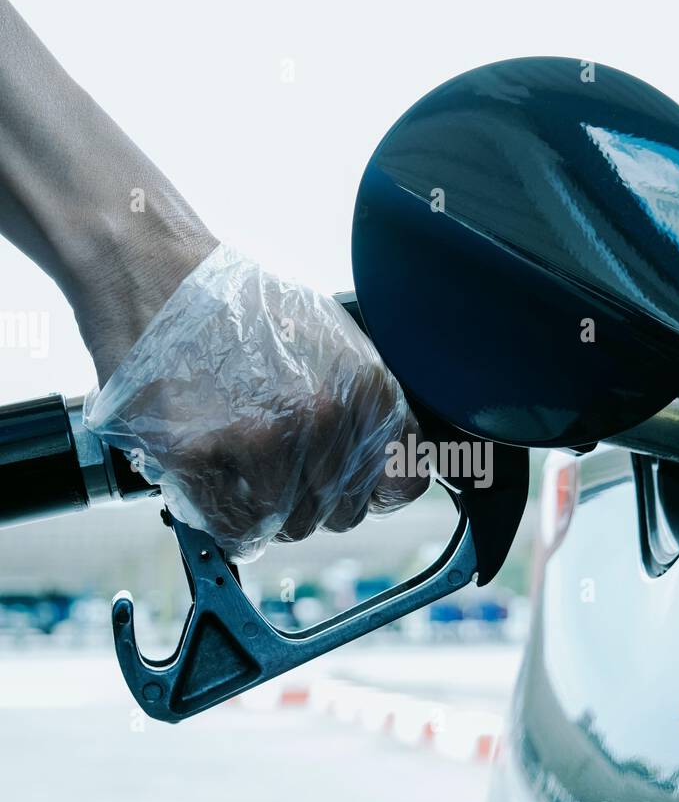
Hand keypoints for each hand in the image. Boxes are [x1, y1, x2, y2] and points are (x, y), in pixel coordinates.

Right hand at [85, 246, 426, 558]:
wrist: (154, 272)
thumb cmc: (240, 308)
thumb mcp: (332, 341)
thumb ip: (368, 407)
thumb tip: (395, 469)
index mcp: (366, 387)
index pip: (402, 484)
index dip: (371, 491)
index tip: (347, 486)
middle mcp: (324, 416)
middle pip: (341, 514)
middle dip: (312, 499)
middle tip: (275, 464)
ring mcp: (261, 438)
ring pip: (287, 527)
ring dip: (264, 510)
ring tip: (239, 463)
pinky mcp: (200, 455)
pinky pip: (233, 529)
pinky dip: (223, 517)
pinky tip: (213, 476)